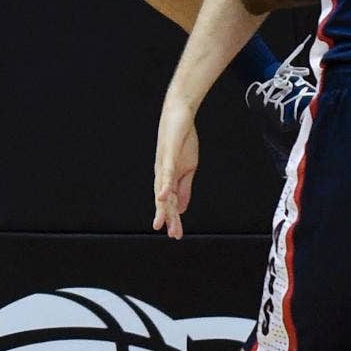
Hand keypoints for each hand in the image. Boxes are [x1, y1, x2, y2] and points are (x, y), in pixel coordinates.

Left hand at [153, 96, 198, 239]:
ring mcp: (163, 163)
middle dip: (168, 218)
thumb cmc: (182, 140)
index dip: (171, 217)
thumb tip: (180, 208)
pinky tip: (161, 196)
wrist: (179, 115)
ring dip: (164, 207)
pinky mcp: (167, 154)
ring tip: (164, 223)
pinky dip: (164, 185)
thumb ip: (184, 187)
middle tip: (173, 236)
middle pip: (164, 199)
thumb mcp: (188, 168)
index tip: (174, 234)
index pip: (169, 201)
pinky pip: (165, 172)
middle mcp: (162, 173)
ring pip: (163, 189)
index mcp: (169, 177)